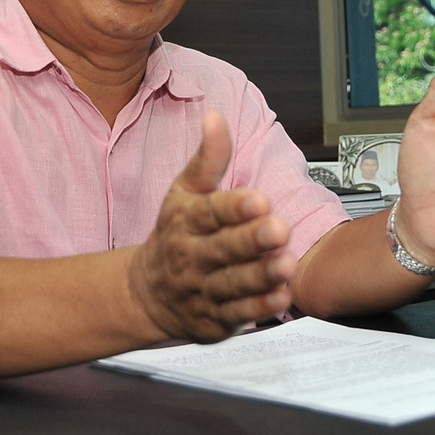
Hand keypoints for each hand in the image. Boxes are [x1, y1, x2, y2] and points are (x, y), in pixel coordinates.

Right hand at [128, 110, 297, 342]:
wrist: (147, 293)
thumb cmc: (175, 233)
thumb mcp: (184, 191)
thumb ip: (207, 157)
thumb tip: (214, 115)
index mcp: (186, 221)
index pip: (210, 212)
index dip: (235, 207)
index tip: (260, 199)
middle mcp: (192, 256)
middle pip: (223, 248)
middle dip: (252, 240)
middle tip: (280, 229)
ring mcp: (202, 290)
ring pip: (233, 284)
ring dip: (261, 275)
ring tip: (288, 264)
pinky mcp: (214, 319)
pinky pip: (239, 314)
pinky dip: (260, 307)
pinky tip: (282, 296)